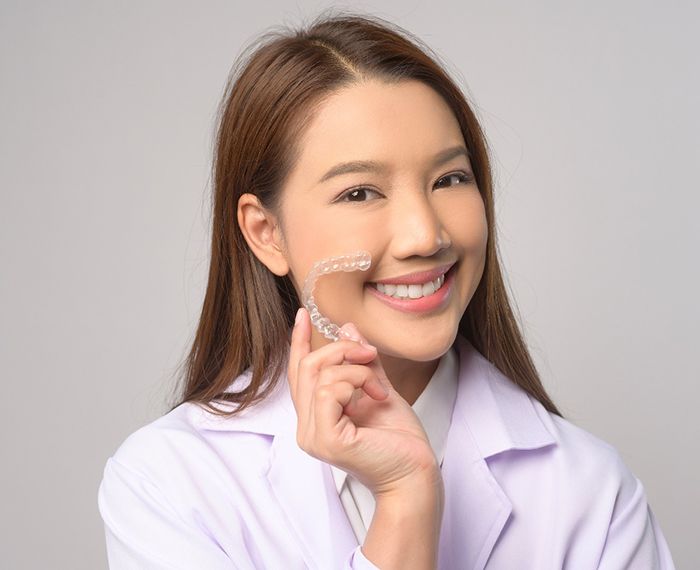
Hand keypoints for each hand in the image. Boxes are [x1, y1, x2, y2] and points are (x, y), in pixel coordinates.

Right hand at [287, 307, 439, 497]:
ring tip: (379, 387)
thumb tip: (346, 328)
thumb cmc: (400, 439)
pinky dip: (355, 382)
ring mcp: (313, 436)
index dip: (298, 342)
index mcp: (316, 416)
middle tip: (371, 354)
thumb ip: (361, 362)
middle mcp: (307, 427)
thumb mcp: (378, 387)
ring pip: (320, 375)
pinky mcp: (326, 440)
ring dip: (356, 370)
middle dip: (341, 350)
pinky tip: (375, 395)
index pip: (298, 373)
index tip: (303, 314)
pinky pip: (328, 391)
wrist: (417, 472)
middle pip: (307, 367)